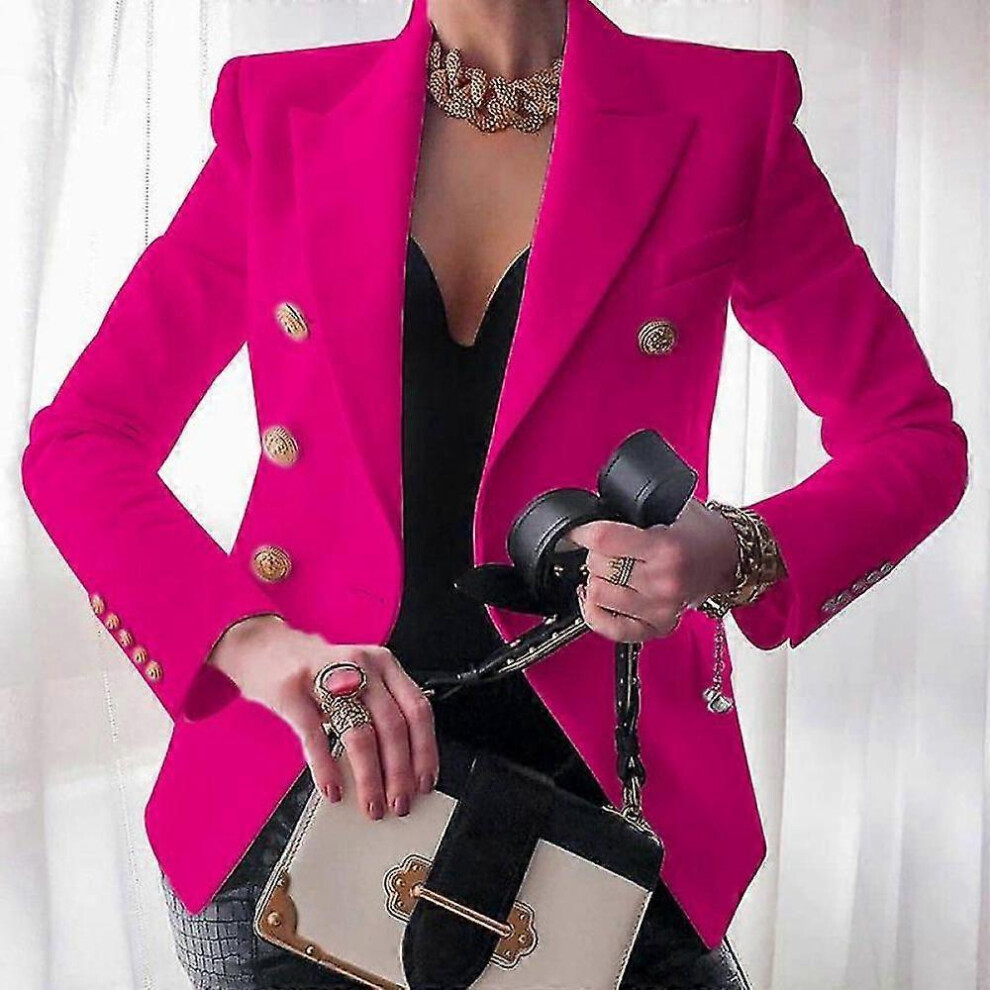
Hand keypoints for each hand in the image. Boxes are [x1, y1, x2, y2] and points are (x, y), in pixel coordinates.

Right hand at [207, 616, 438, 821]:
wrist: (265, 646)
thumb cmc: (318, 670)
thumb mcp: (359, 677)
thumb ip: (381, 710)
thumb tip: (402, 768)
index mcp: (384, 663)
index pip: (417, 709)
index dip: (425, 750)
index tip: (425, 782)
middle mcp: (361, 665)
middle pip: (392, 725)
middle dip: (400, 773)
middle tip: (399, 803)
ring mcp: (326, 676)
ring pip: (360, 733)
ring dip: (370, 777)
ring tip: (372, 804)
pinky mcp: (293, 691)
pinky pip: (315, 737)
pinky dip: (327, 769)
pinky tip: (333, 790)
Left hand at [566, 498, 738, 642]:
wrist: (730, 558)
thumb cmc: (701, 533)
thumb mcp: (672, 507)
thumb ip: (635, 509)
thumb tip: (592, 509)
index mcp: (666, 548)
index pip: (605, 540)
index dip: (582, 532)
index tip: (576, 531)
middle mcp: (664, 581)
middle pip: (599, 566)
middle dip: (595, 553)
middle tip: (605, 548)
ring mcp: (661, 608)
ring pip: (599, 594)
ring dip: (596, 579)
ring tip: (607, 569)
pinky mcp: (659, 627)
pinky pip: (611, 627)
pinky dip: (594, 612)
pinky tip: (594, 598)